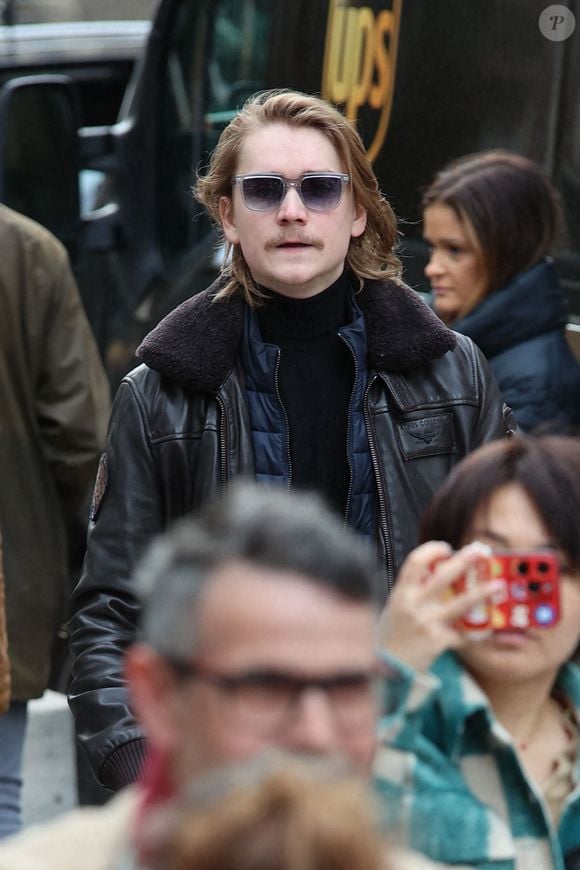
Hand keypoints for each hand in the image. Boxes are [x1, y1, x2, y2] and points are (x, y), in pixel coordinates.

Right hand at [377, 540, 500, 672]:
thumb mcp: (395, 608)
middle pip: (442, 576)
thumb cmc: (392, 636)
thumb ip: (412, 592)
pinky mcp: (439, 642)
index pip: (415, 562)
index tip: (446, 547)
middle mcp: (414, 605)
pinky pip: (464, 635)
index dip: (431, 550)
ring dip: (481, 593)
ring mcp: (427, 623)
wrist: (389, 668)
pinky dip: (479, 632)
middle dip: (463, 561)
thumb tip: (434, 574)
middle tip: (478, 551)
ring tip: (498, 585)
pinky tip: (493, 628)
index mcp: (401, 593)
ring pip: (460, 604)